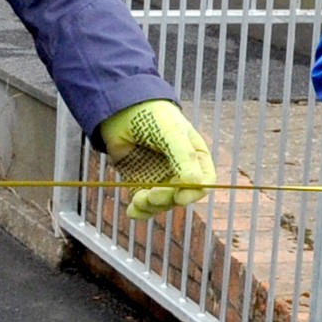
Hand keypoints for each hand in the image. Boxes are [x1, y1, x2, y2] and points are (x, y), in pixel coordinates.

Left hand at [96, 99, 217, 217]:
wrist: (119, 109)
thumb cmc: (151, 116)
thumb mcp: (172, 133)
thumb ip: (185, 157)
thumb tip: (195, 185)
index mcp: (195, 157)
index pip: (203, 184)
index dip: (193, 193)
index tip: (179, 196)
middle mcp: (180, 170)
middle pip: (181, 197)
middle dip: (167, 199)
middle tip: (151, 196)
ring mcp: (159, 177)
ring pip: (162, 204)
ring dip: (152, 207)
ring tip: (138, 200)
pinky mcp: (140, 182)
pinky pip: (144, 204)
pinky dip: (139, 211)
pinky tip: (133, 211)